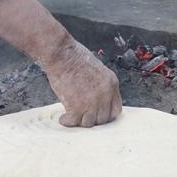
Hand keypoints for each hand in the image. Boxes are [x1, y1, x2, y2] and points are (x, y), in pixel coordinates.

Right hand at [0, 0, 121, 127]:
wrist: (61, 54)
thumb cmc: (73, 56)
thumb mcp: (97, 70)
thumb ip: (100, 85)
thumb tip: (96, 100)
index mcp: (111, 84)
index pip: (116, 109)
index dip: (106, 114)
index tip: (97, 114)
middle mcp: (105, 94)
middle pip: (103, 119)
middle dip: (93, 118)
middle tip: (82, 115)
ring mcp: (91, 102)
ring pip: (89, 123)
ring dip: (79, 121)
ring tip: (71, 117)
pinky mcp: (76, 106)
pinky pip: (74, 122)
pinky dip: (67, 122)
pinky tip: (63, 118)